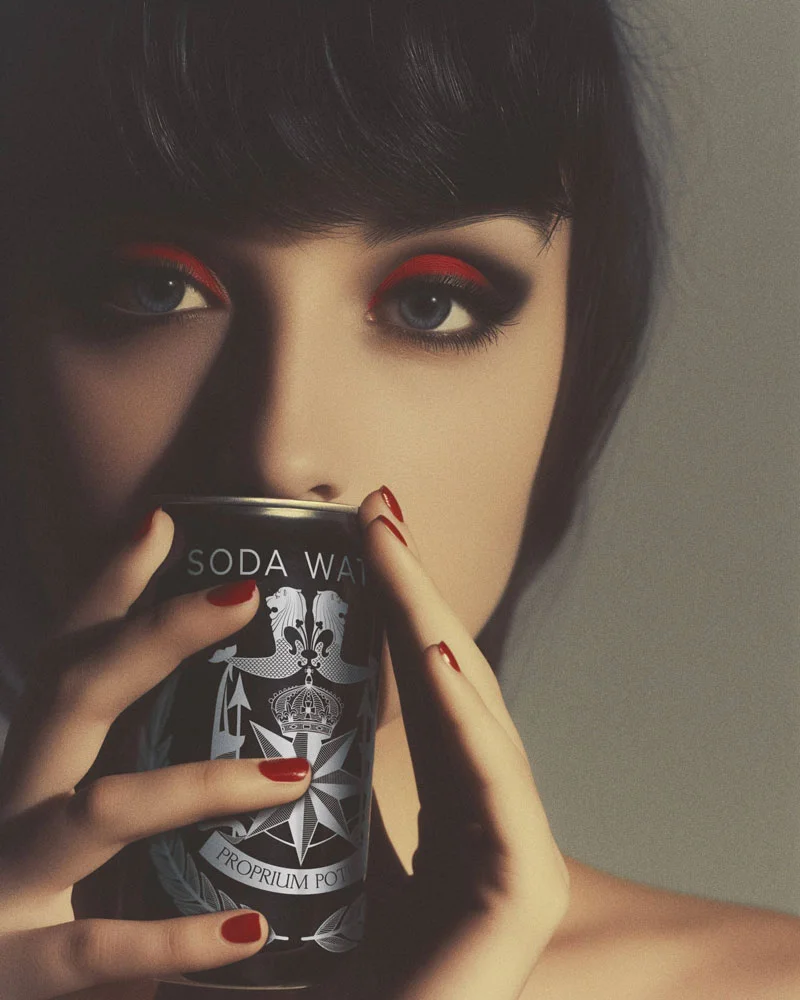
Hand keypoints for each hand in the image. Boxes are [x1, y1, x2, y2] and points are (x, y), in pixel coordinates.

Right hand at [0, 511, 311, 999]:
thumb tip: (255, 725)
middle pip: (73, 694)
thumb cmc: (46, 903)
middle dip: (153, 636)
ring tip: (293, 775)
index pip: (68, 656)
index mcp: (36, 766)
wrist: (0, 988)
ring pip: (99, 809)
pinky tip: (248, 929)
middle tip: (242, 596)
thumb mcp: (86, 827)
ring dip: (202, 786)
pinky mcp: (18, 971)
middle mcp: (14, 803)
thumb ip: (146, 775)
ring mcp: (7, 880)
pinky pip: (97, 948)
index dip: (109, 586)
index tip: (164, 521)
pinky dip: (175, 939)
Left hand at [338, 489, 569, 999]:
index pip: (424, 684)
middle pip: (448, 681)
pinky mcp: (522, 887)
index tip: (365, 530)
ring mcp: (513, 846)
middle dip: (414, 590)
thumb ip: (315, 806)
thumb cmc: (349, 977)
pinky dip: (466, 716)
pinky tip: (438, 654)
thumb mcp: (322, 868)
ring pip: (470, 713)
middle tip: (377, 509)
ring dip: (431, 625)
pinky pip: (490, 787)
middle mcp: (485, 812)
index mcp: (446, 804)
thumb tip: (262, 743)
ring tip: (396, 550)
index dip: (398, 603)